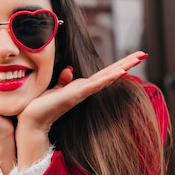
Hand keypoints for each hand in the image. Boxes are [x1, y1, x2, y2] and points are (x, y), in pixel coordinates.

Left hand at [14, 51, 146, 166]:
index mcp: (80, 87)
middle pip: (110, 73)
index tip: (133, 57)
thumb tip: (69, 69)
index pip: (103, 73)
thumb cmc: (40, 107)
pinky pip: (95, 85)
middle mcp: (84, 90)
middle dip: (127, 63)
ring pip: (107, 77)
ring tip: (138, 59)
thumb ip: (62, 80)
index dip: (118, 65)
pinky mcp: (76, 95)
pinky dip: (108, 78)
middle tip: (144, 54)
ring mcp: (82, 93)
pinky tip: (121, 72)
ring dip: (123, 67)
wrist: (30, 121)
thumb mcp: (53, 89)